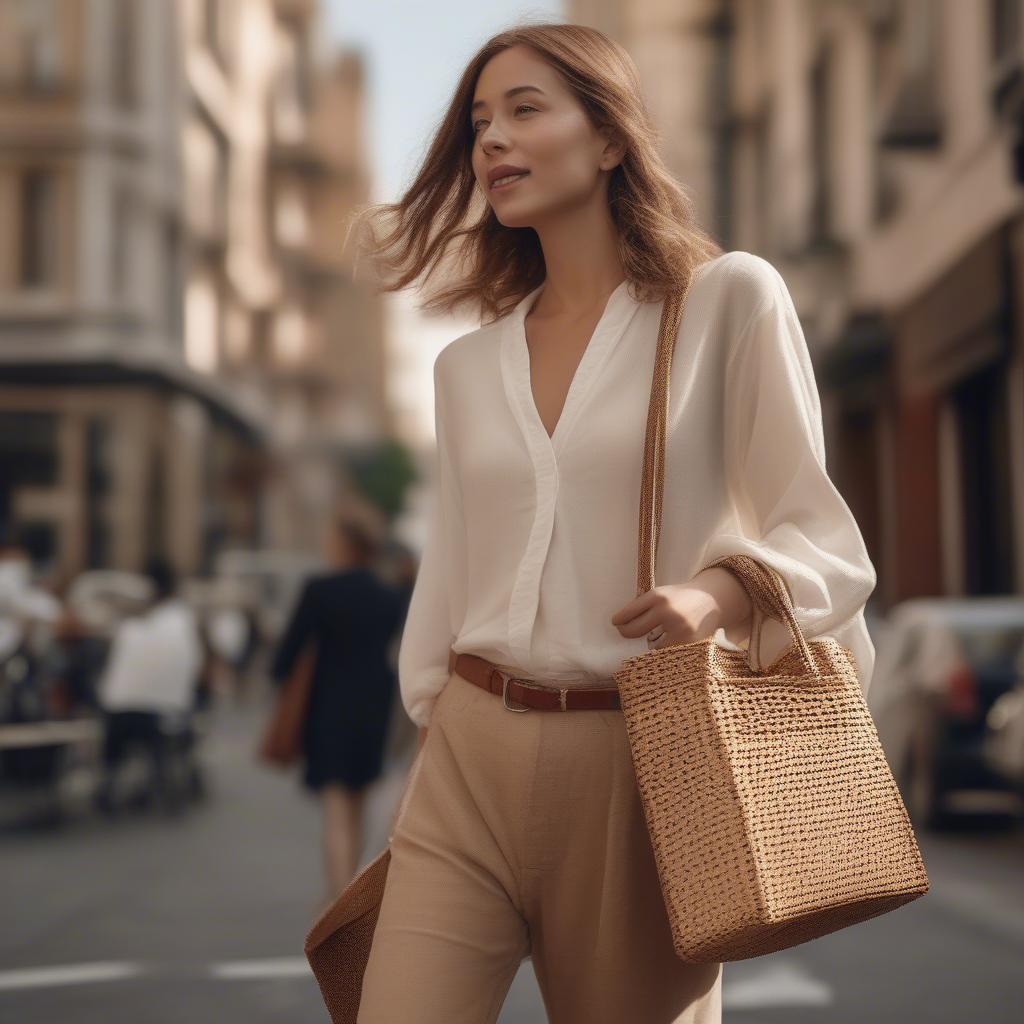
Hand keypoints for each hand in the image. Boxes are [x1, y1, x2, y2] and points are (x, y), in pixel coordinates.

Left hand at [610, 568, 752, 649]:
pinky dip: (666, 648)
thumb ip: (643, 605)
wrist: (712, 599)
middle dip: (627, 632)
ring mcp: (679, 628)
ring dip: (651, 641)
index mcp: (658, 596)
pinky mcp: (689, 642)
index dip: (619, 620)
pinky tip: (671, 640)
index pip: (629, 612)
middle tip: (624, 632)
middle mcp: (667, 611)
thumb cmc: (681, 597)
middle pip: (634, 631)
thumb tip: (620, 623)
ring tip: (659, 632)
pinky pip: (668, 652)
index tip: (616, 623)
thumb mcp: (662, 592)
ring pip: (651, 645)